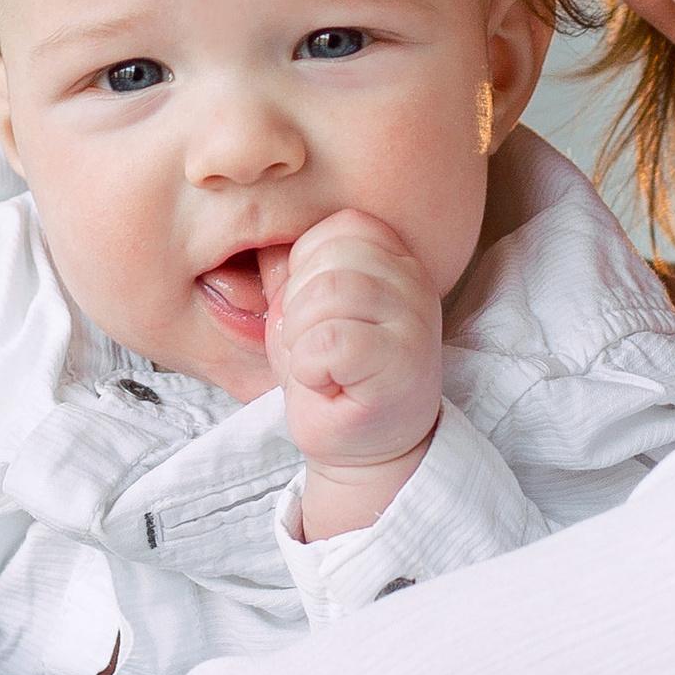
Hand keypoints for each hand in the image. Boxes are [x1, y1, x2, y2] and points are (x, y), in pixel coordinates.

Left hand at [263, 208, 443, 537]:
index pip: (337, 227)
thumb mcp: (303, 310)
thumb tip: (259, 228)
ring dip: (303, 341)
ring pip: (327, 296)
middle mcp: (414, 280)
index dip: (305, 272)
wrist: (363, 448)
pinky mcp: (403, 362)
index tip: (317, 317)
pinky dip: (311, 367)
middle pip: (329, 262)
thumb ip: (290, 268)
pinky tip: (330, 384)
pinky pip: (331, 341)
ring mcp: (415, 320)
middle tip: (317, 349)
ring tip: (322, 367)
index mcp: (394, 258)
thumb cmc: (332, 374)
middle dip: (299, 310)